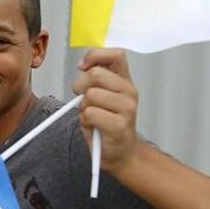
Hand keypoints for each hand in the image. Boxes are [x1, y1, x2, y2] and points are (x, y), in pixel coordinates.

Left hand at [72, 49, 138, 174]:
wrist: (120, 154)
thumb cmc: (107, 124)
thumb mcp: (101, 96)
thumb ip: (95, 79)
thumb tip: (83, 66)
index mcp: (124, 81)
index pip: (115, 54)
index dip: (94, 56)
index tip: (83, 67)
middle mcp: (129, 91)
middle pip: (95, 74)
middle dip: (81, 86)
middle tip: (84, 99)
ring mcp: (127, 108)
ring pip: (90, 95)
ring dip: (84, 107)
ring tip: (92, 116)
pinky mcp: (119, 125)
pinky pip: (90, 113)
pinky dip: (85, 121)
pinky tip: (94, 126)